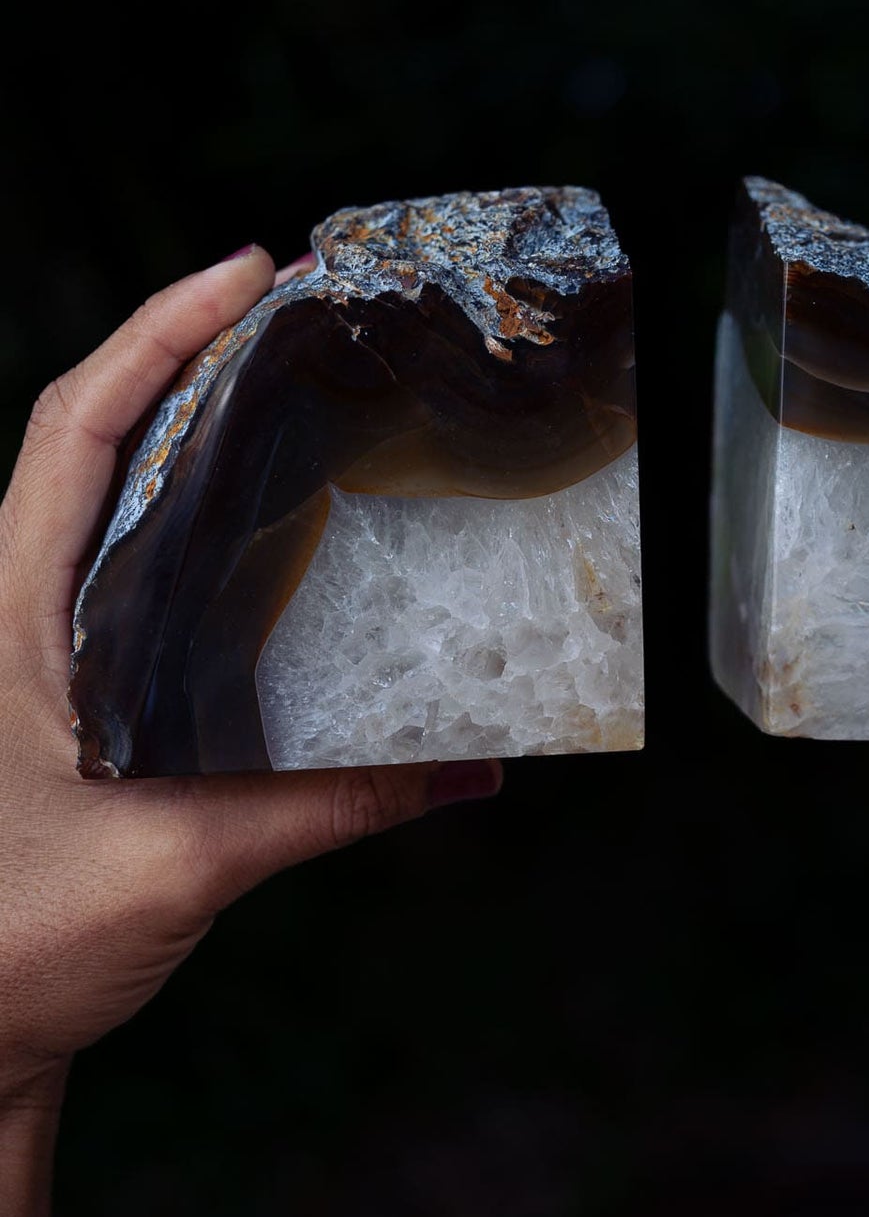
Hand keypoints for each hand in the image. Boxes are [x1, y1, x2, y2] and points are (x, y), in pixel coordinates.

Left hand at [0, 245, 500, 1113]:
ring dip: (195, 427)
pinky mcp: (85, 694)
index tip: (248, 271)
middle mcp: (27, 610)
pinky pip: (143, 572)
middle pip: (102, 436)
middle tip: (304, 307)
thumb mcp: (181, 862)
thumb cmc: (19, 945)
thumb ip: (329, 806)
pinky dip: (205, 520)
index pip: (77, 428)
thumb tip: (475, 767)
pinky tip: (277, 530)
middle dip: (191, 352)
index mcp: (15, 613)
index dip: (155, 332)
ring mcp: (53, 648)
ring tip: (299, 384)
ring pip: (120, 500)